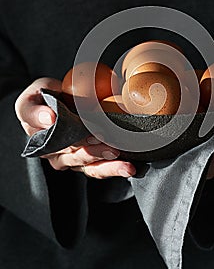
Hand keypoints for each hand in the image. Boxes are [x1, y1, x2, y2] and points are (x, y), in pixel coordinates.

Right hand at [15, 77, 135, 178]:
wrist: (51, 101)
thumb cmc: (40, 99)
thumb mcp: (29, 100)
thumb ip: (33, 110)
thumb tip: (50, 119)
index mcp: (41, 141)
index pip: (60, 143)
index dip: (77, 140)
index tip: (94, 134)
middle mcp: (56, 155)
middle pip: (78, 155)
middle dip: (97, 151)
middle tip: (114, 146)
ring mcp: (72, 159)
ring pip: (90, 166)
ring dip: (109, 165)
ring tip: (125, 163)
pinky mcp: (87, 161)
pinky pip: (99, 169)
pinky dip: (114, 169)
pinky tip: (128, 168)